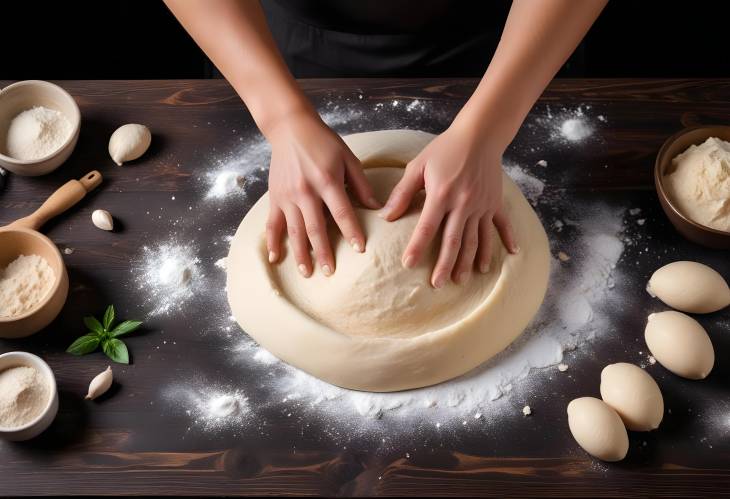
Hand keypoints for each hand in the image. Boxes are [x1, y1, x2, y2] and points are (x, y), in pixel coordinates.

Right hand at [266, 111, 380, 276]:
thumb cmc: (323, 142)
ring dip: (301, 254)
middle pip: (316, 228)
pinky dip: (273, 242)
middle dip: (324, 252)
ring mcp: (287, 196)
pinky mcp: (275, 197)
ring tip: (308, 273)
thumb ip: (361, 184)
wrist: (290, 128)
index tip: (360, 249)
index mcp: (327, 180)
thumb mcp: (348, 157)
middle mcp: (305, 191)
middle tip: (331, 273)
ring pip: (295, 231)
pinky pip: (273, 224)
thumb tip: (377, 208)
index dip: (351, 231)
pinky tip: (276, 258)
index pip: (342, 212)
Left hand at [380, 124, 518, 287]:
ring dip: (470, 261)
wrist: (479, 135)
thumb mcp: (418, 166)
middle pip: (453, 241)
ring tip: (463, 280)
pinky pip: (502, 224)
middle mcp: (463, 204)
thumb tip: (386, 216)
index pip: (427, 227)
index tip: (407, 265)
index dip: (416, 247)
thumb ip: (402, 192)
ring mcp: (482, 205)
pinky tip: (510, 255)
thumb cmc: (445, 149)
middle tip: (437, 285)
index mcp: (442, 195)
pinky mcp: (495, 202)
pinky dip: (507, 240)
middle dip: (445, 265)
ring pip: (476, 239)